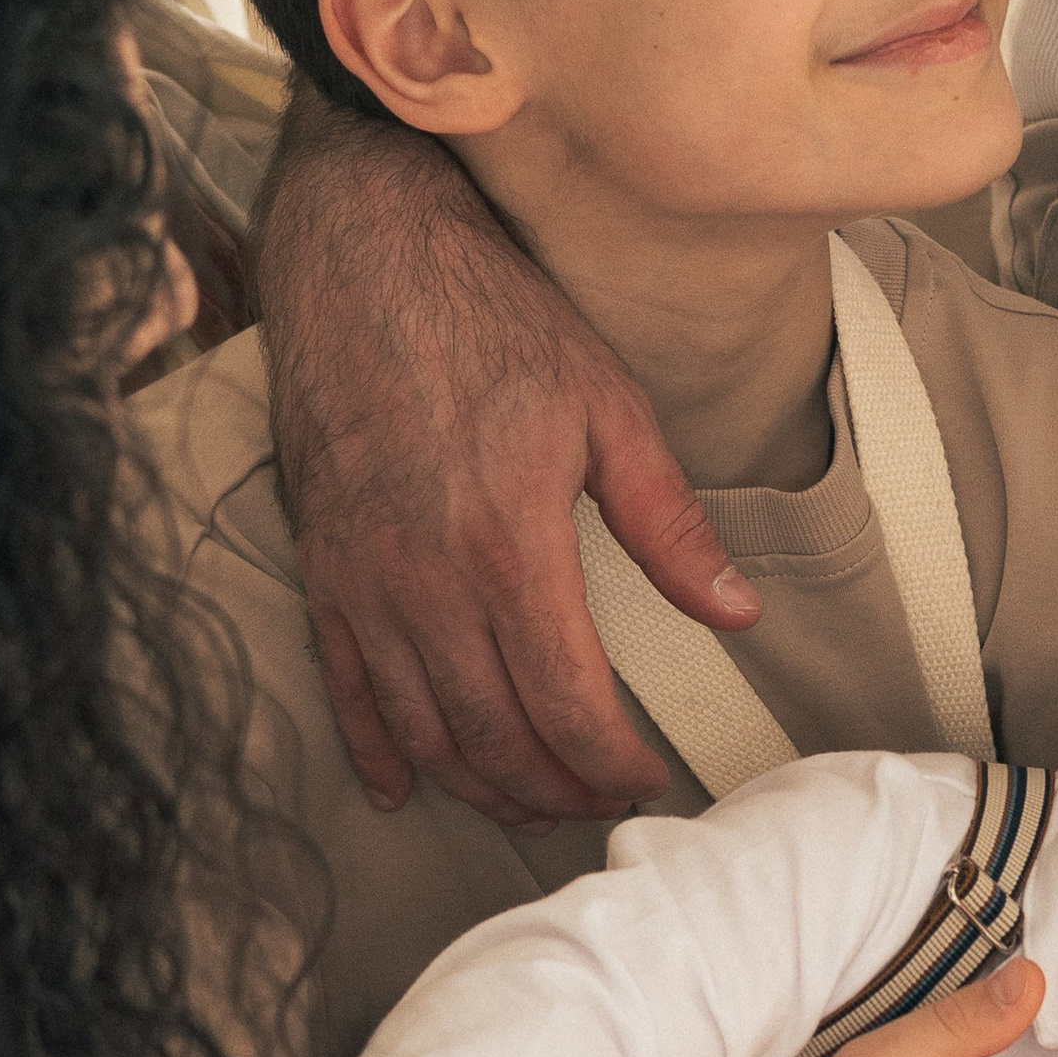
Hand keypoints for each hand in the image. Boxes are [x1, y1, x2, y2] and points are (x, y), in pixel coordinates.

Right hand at [254, 87, 755, 822]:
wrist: (362, 256)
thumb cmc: (489, 317)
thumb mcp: (607, 407)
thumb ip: (669, 524)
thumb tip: (736, 612)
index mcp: (511, 548)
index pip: (569, 708)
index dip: (612, 765)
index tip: (646, 778)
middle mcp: (427, 582)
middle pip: (495, 740)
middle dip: (555, 790)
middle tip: (599, 800)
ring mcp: (363, 582)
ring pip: (422, 732)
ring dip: (479, 784)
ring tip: (530, 799)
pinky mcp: (321, 568)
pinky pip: (346, 689)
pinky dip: (379, 750)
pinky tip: (408, 784)